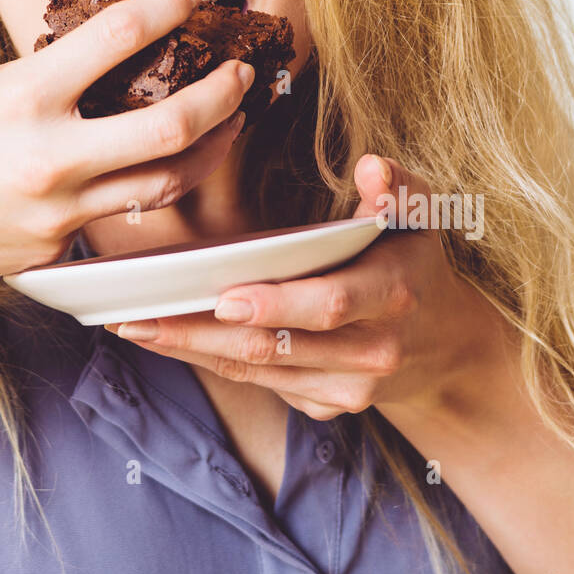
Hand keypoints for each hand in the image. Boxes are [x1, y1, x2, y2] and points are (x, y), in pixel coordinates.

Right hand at [0, 0, 255, 298]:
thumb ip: (33, 80)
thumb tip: (83, 63)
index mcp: (21, 99)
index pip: (119, 38)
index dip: (166, 7)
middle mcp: (49, 158)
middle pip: (173, 126)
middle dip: (224, 95)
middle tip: (243, 74)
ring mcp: (57, 213)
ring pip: (163, 182)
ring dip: (209, 150)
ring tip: (229, 125)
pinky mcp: (54, 251)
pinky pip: (112, 217)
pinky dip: (136, 190)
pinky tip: (146, 171)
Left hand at [105, 155, 501, 416]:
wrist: (441, 346)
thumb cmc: (411, 259)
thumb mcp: (419, 216)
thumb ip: (398, 188)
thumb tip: (373, 167)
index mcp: (394, 296)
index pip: (330, 303)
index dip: (278, 303)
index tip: (223, 295)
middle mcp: (373, 353)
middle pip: (278, 347)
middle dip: (203, 333)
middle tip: (140, 314)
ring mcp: (348, 390)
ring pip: (258, 369)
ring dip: (191, 349)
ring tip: (133, 324)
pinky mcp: (324, 407)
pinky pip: (258, 382)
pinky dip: (210, 360)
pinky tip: (166, 338)